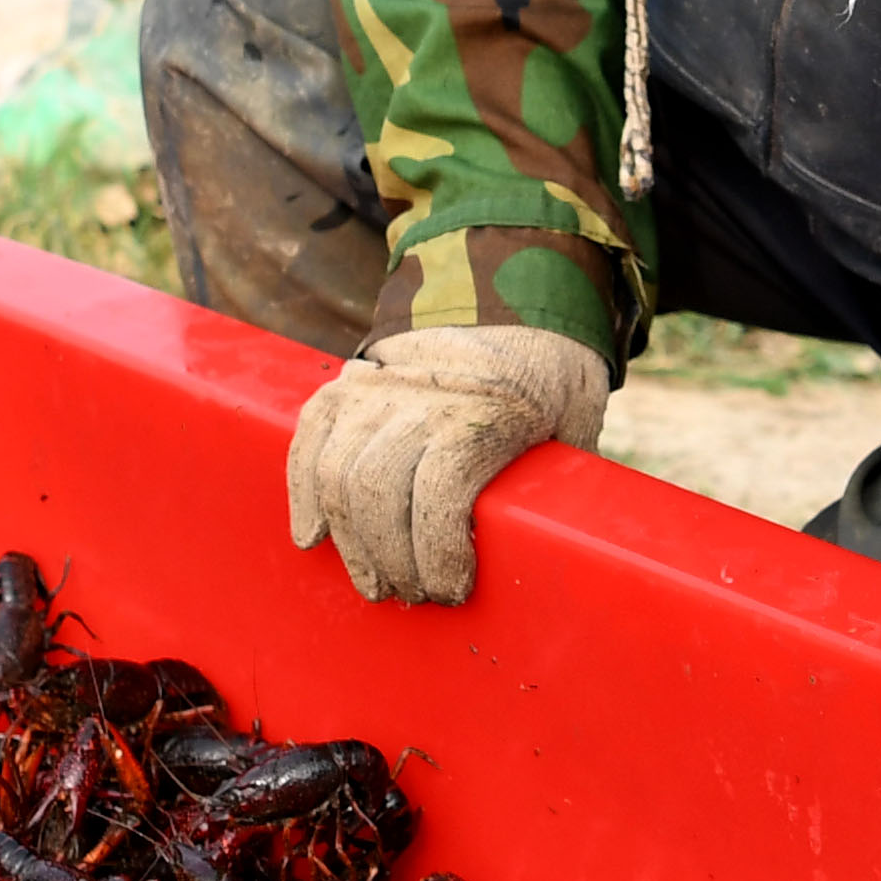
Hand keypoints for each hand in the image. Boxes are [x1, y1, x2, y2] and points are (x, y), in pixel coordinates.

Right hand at [284, 325, 606, 603]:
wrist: (508, 286)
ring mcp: (377, 387)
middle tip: (413, 595)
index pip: (441, 491)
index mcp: (489, 408)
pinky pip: (310, 440)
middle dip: (392, 561)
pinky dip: (304, 492)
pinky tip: (314, 536)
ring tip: (375, 580)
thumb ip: (567, 478)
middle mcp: (422, 396)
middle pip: (379, 492)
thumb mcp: (577, 417)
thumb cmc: (551, 370)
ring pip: (338, 473)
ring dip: (351, 542)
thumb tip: (574, 553)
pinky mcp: (349, 383)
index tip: (454, 589)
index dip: (439, 553)